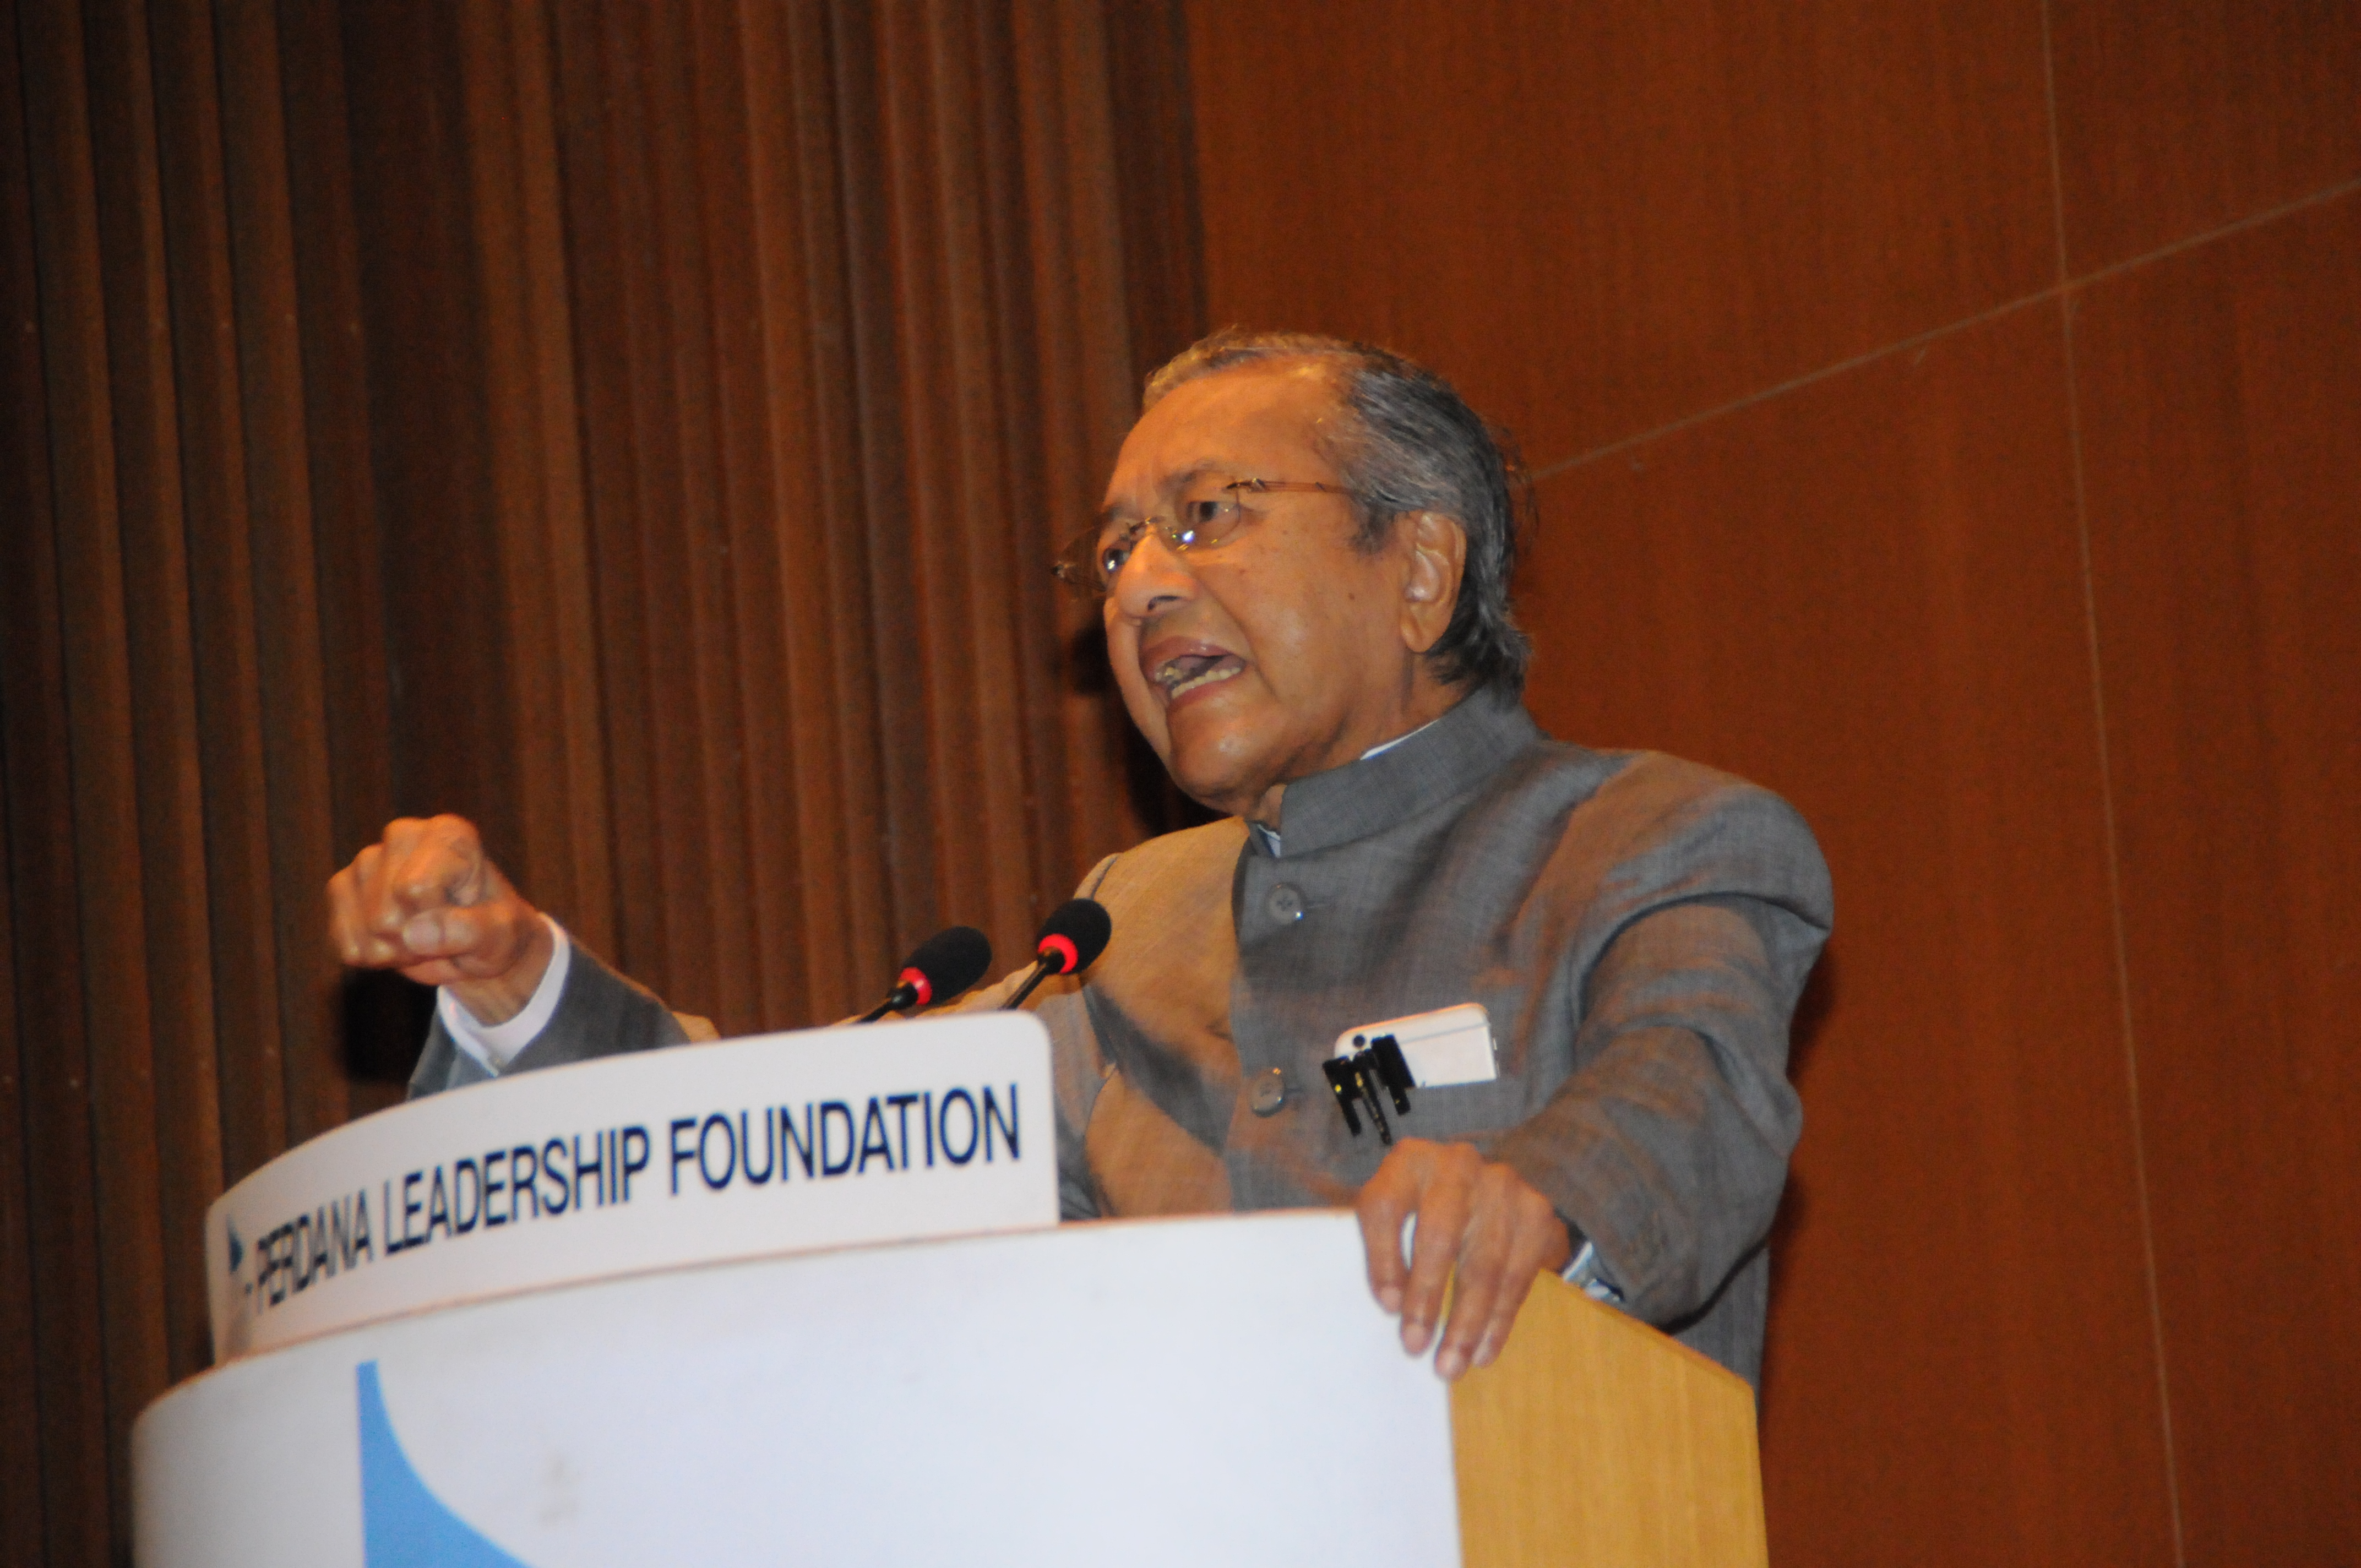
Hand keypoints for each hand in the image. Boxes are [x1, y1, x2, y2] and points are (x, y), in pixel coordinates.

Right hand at [327, 815, 551, 1024]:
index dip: (438, 919)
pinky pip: (347, 945)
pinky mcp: (342, 889)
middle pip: (384, 917)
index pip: (416, 889)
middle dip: (416, 942)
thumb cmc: (495, 932)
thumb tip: (415, 935)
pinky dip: (375, 958)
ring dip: (398, 952)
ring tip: (425, 936)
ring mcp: (366, 861)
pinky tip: (399, 942)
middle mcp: (401, 836)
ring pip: (365, 933)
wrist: (477, 944)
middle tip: (444, 932)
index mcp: (448, 834)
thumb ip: (470, 931)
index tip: (465, 913)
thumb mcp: (501, 935)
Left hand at [1356, 1138, 1573, 1379]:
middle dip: (1426, 1298)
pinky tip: (1483, 1350)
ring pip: (1483, 1264)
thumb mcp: (1395, 1215)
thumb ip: (1381, 1247)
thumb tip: (1388, 1304)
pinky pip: (1517, 1277)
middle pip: (1439, 1234)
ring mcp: (1502, 1186)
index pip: (1386, 1207)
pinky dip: (1498, 1321)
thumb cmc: (1424, 1212)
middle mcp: (1457, 1165)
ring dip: (1466, 1323)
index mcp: (1408, 1161)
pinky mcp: (1536, 1214)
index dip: (1383, 1259)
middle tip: (1414, 1346)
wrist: (1489, 1191)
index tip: (1386, 1307)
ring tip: (1451, 1365)